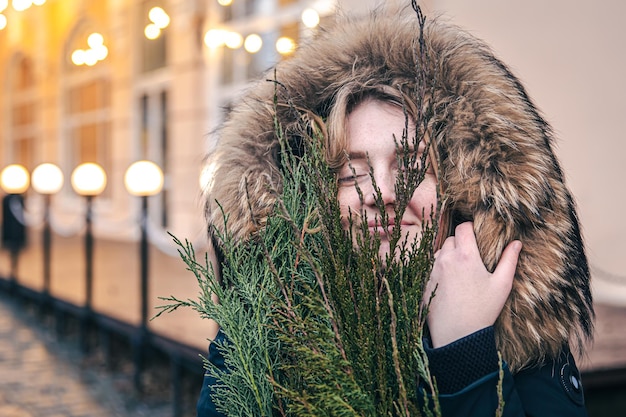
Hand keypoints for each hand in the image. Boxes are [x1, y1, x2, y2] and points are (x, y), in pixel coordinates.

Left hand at [425, 222, 521, 347]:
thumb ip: (509, 261)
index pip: (463, 228)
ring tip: (461, 272)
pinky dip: (439, 270)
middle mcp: (445, 259)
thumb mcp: (501, 286)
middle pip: (451, 239)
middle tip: (471, 258)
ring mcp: (432, 270)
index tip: (476, 235)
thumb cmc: (482, 311)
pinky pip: (430, 268)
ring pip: (439, 252)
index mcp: (465, 256)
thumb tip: (516, 243)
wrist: (457, 335)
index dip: (470, 228)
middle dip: (460, 243)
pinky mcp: (424, 282)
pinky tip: (449, 284)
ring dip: (448, 256)